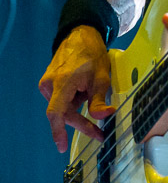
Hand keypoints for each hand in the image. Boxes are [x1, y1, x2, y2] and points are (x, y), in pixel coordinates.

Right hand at [38, 26, 114, 152]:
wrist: (80, 35)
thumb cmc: (92, 55)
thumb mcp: (101, 78)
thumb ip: (99, 100)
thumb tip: (104, 117)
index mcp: (62, 83)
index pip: (56, 112)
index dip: (58, 131)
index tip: (62, 146)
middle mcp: (49, 84)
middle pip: (64, 112)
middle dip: (81, 123)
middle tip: (99, 134)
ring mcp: (47, 83)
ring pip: (63, 106)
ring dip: (78, 108)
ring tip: (92, 95)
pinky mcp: (49, 82)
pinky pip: (61, 99)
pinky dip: (74, 101)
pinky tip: (84, 92)